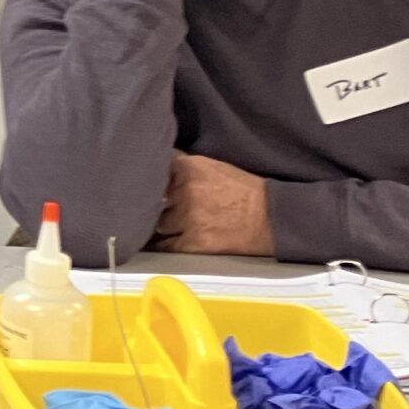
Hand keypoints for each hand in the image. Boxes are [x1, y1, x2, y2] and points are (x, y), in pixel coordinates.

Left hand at [155, 152, 273, 255]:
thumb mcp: (211, 166)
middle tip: (146, 206)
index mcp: (188, 167)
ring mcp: (188, 218)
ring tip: (155, 225)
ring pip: (156, 223)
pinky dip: (158, 245)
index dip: (145, 177)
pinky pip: (164, 246)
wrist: (270, 218)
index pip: (154, 169)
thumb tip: (155, 162)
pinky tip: (155, 244)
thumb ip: (183, 166)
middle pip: (151, 198)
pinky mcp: (194, 242)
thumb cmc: (242, 190)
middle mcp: (185, 191)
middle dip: (150, 202)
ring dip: (156, 225)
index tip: (139, 181)